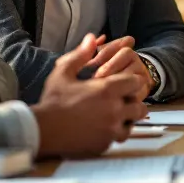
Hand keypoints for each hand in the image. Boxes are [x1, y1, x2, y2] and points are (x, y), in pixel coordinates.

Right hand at [32, 35, 148, 157]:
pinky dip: (115, 132)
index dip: (131, 81)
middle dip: (134, 102)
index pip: (136, 83)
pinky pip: (119, 138)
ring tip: (115, 115)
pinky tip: (104, 127)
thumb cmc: (53, 100)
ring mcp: (110, 130)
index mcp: (107, 90)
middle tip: (122, 100)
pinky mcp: (105, 144)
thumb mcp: (63, 72)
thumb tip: (92, 38)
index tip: (124, 83)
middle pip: (140, 107)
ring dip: (127, 119)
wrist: (43, 130)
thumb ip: (81, 55)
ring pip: (132, 124)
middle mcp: (114, 110)